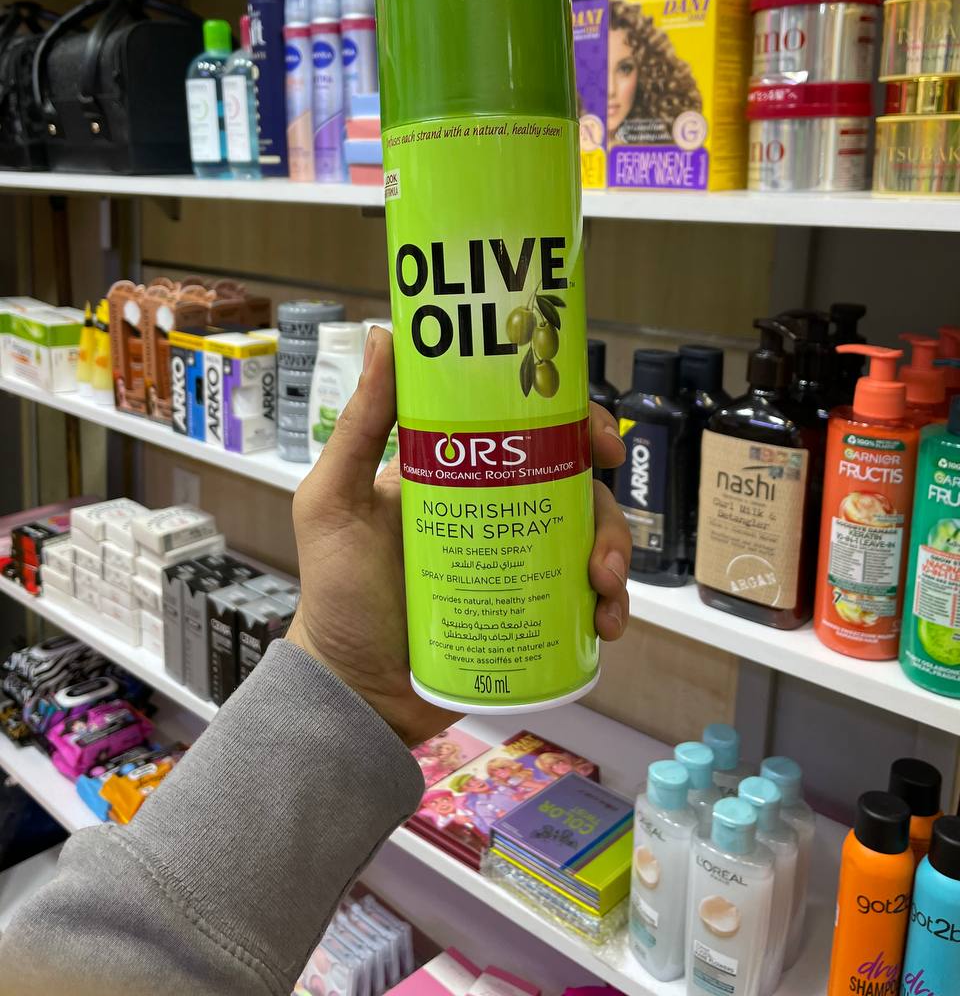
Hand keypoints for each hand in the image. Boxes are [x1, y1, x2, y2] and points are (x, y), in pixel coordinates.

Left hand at [288, 327, 630, 746]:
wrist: (353, 688)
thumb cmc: (338, 592)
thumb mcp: (334, 501)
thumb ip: (358, 425)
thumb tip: (386, 335)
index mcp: (461, 473)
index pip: (529, 429)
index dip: (574, 423)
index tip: (595, 437)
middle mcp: (498, 510)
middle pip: (574, 486)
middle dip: (607, 505)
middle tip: (602, 536)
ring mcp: (519, 563)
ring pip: (590, 540)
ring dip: (615, 556)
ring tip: (602, 587)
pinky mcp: (533, 613)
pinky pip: (586, 599)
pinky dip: (610, 606)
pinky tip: (606, 624)